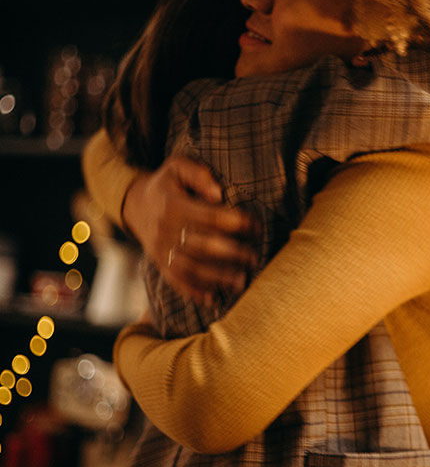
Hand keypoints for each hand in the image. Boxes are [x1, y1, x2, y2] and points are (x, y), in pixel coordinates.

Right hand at [122, 156, 258, 302]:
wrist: (135, 204)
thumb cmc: (167, 184)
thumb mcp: (177, 166)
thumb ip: (198, 174)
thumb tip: (218, 192)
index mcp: (172, 205)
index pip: (210, 217)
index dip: (236, 222)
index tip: (256, 226)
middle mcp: (165, 230)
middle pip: (202, 245)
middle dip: (232, 253)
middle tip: (255, 258)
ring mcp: (161, 250)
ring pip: (191, 268)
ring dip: (217, 277)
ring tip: (242, 282)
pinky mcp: (160, 264)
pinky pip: (176, 281)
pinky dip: (194, 292)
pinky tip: (213, 299)